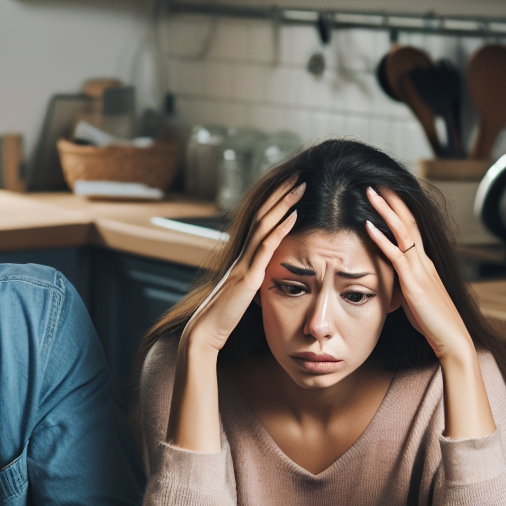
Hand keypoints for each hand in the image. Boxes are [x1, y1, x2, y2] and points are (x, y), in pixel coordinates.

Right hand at [182, 179, 304, 354]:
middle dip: (280, 194)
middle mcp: (242, 256)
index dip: (274, 204)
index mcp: (241, 260)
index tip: (289, 188)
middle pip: (262, 215)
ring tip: (300, 185)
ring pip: (264, 225)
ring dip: (284, 203)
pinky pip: (266, 247)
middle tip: (298, 174)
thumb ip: (252, 285)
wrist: (204, 332)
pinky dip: (281, 229)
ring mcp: (244, 264)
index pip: (260, 224)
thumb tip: (262, 282)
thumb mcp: (241, 298)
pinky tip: (294, 216)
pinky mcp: (248, 277)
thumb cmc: (221, 320)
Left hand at [364, 186, 472, 363]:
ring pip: (403, 231)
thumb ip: (403, 285)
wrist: (450, 338)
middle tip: (377, 180)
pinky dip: (382, 239)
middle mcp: (424, 261)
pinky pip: (397, 255)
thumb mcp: (414, 299)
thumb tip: (390, 282)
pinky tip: (369, 226)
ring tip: (371, 191)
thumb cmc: (432, 322)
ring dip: (386, 210)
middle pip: (408, 221)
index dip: (399, 209)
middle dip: (393, 200)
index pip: (411, 228)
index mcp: (424, 263)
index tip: (386, 193)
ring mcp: (420, 269)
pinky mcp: (415, 283)